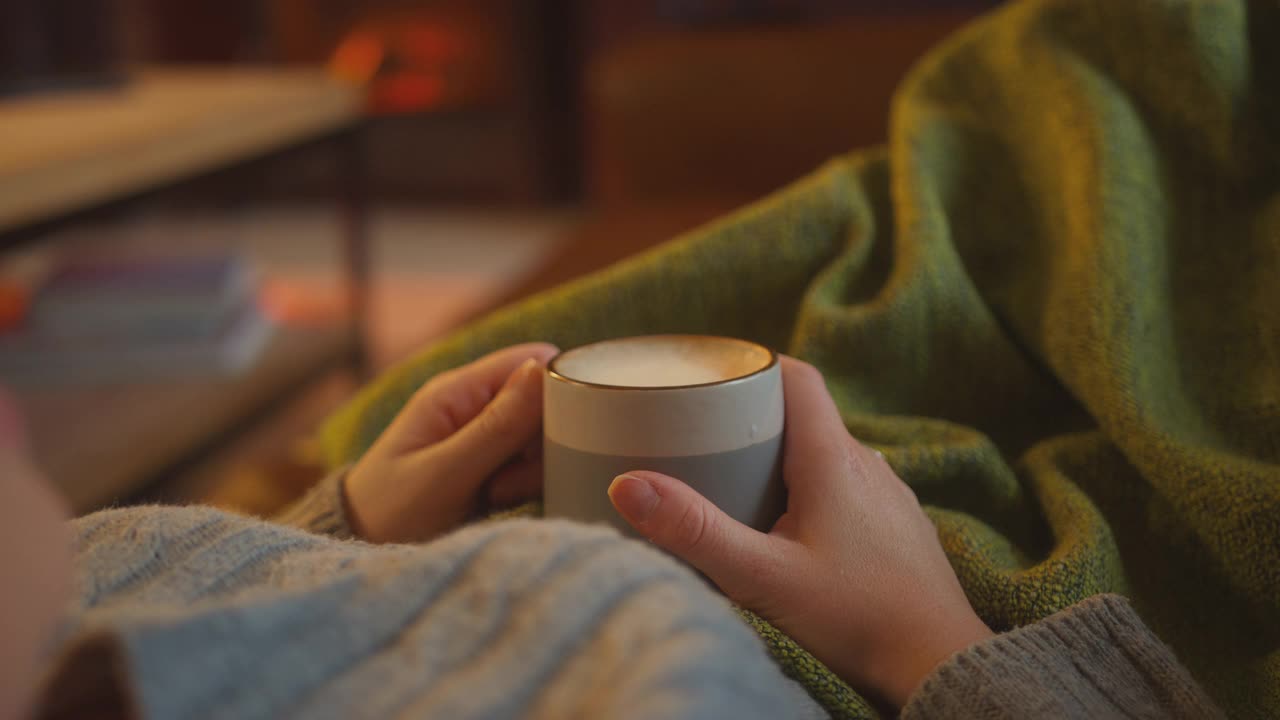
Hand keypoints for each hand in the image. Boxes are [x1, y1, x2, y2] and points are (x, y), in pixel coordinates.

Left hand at [345, 343, 557, 543]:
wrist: (360, 552)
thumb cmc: (389, 512)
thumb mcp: (444, 473)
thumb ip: (496, 426)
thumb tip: (542, 369)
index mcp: (455, 392)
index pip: (530, 362)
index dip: (554, 390)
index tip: (552, 435)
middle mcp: (473, 406)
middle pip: (541, 402)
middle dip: (540, 441)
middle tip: (507, 480)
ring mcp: (483, 437)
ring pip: (540, 437)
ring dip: (531, 468)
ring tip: (496, 495)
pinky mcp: (491, 467)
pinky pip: (530, 464)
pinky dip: (525, 484)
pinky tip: (499, 502)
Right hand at [607, 357, 992, 708]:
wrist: (939, 665)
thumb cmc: (857, 620)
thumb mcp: (762, 578)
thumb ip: (695, 531)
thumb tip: (627, 484)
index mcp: (835, 459)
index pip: (798, 377)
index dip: (757, 364)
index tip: (716, 372)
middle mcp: (869, 465)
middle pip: (808, 415)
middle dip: (757, 417)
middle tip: (707, 433)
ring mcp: (889, 497)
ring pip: (830, 454)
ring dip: (787, 457)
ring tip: (741, 481)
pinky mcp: (898, 529)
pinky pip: (850, 488)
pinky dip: (815, 490)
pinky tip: (793, 528)